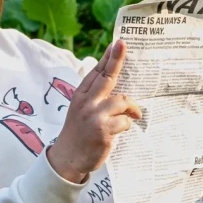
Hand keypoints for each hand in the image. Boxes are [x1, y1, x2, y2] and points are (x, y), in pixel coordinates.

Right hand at [47, 40, 141, 183]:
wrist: (68, 158)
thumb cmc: (79, 133)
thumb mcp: (80, 110)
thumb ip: (94, 96)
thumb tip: (114, 81)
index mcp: (81, 96)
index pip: (96, 73)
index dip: (107, 58)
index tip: (117, 44)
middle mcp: (86, 103)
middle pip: (106, 77)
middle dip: (116, 60)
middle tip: (123, 45)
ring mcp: (94, 116)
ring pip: (122, 101)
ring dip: (132, 108)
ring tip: (134, 115)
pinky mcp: (103, 130)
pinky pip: (125, 121)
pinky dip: (127, 125)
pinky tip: (122, 130)